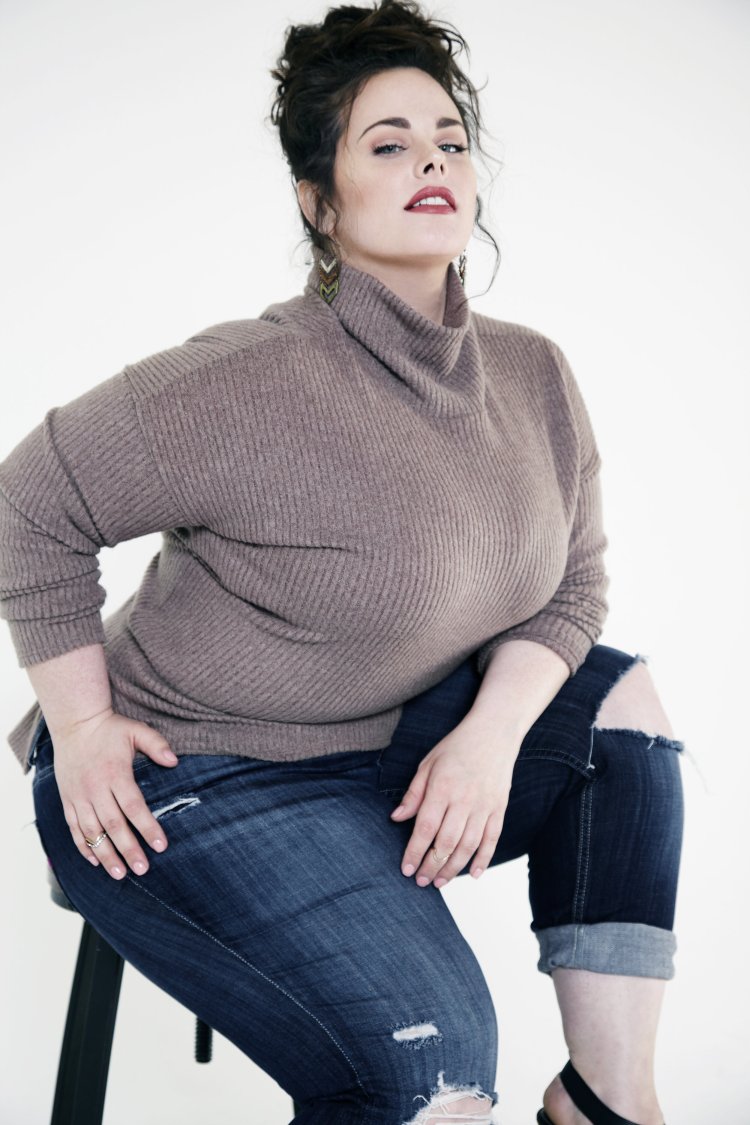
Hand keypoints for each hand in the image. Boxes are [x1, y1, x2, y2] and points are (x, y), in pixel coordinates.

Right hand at [51, 708, 178, 879]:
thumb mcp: (136, 730)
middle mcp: (95, 788)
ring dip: (105, 854)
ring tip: (119, 874)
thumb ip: (156, 745)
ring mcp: (79, 796)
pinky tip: (95, 861)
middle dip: (128, 849)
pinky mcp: (67, 800)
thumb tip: (175, 761)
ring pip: (92, 831)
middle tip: (142, 869)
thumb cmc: (110, 729)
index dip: (147, 827)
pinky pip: (73, 828)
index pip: (133, 806)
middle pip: (114, 824)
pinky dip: (83, 846)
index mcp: (115, 774)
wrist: (74, 724)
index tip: (161, 846)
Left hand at [389, 716, 518, 887]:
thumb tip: (396, 818)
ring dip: (453, 868)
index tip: (406, 869)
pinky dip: (483, 859)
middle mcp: (464, 800)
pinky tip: (474, 874)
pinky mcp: (500, 809)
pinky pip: (492, 840)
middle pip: (446, 843)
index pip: (425, 828)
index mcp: (442, 788)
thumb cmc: (457, 747)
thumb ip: (413, 794)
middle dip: (431, 866)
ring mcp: (484, 806)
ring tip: (440, 882)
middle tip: (421, 882)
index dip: (414, 852)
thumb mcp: (428, 764)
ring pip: (468, 846)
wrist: (494, 733)